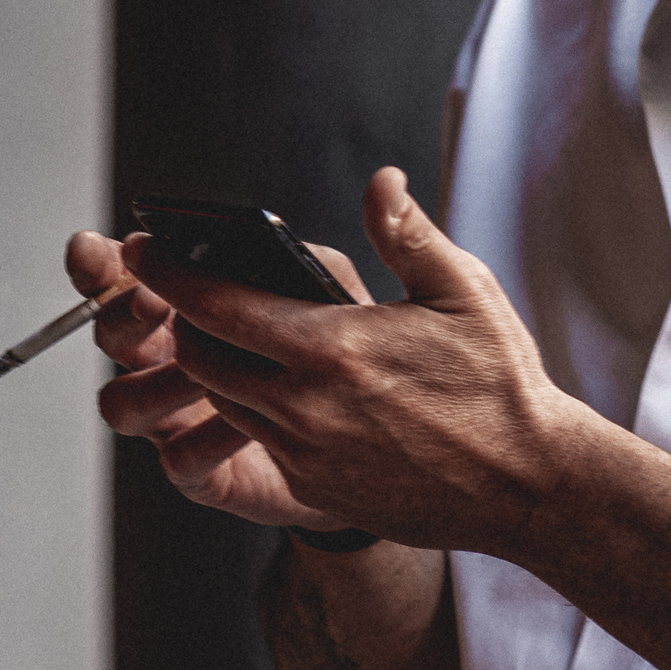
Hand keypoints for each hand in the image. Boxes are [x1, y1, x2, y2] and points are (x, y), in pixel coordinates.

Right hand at [69, 225, 373, 528]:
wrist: (375, 435)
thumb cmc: (338, 354)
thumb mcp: (327, 292)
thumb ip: (296, 260)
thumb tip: (268, 241)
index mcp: (184, 306)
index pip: (121, 277)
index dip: (97, 264)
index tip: (93, 249)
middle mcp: (167, 359)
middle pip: (110, 334)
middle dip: (123, 315)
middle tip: (155, 303)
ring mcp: (176, 416)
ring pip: (123, 401)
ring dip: (158, 383)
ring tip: (203, 373)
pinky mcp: (202, 470)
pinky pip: (178, 457)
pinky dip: (207, 439)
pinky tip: (247, 425)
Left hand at [124, 166, 587, 553]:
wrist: (526, 484)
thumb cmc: (500, 384)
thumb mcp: (464, 292)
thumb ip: (407, 234)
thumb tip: (380, 182)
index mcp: (330, 348)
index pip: (216, 305)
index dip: (169, 274)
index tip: (145, 250)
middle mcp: (304, 406)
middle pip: (200, 358)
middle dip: (182, 324)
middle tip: (184, 294)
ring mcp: (305, 453)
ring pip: (222, 402)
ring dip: (215, 367)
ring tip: (232, 335)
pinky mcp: (314, 487)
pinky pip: (258, 440)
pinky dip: (251, 409)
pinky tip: (281, 387)